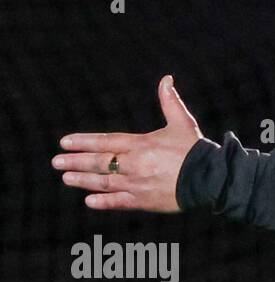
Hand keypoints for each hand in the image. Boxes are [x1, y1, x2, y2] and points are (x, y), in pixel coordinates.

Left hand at [52, 76, 202, 212]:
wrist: (210, 178)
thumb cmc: (195, 150)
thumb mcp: (182, 122)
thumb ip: (170, 101)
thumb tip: (167, 79)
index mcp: (140, 144)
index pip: (105, 142)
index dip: (84, 142)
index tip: (65, 142)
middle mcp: (135, 164)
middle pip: (99, 162)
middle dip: (76, 161)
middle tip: (56, 162)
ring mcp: (138, 184)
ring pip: (104, 182)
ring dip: (83, 180)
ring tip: (66, 178)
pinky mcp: (146, 201)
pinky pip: (120, 202)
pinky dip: (104, 202)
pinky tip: (89, 201)